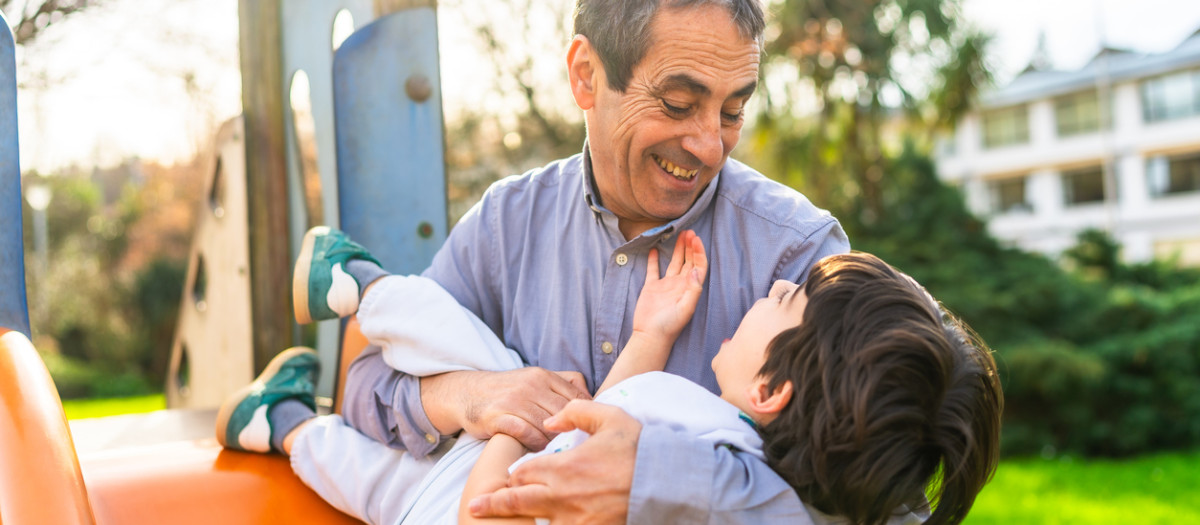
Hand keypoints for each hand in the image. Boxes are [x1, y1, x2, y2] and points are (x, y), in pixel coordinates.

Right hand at [421, 368, 589, 450]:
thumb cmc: (508, 391)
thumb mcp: (535, 379)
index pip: (577, 397)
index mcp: (543, 376)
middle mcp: (530, 385)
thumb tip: (592, 399)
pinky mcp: (499, 417)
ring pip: (547, 425)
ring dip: (554, 441)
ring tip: (558, 452)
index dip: (586, 417)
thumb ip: (563, 384)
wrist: (467, 393)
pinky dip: (536, 444)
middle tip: (577, 447)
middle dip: (572, 432)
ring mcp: (514, 400)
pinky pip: (526, 433)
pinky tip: (538, 451)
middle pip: (564, 413)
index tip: (588, 432)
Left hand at [467, 400, 640, 523]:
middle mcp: (562, 497)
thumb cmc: (638, 448)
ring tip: (504, 520)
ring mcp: (574, 520)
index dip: (513, 475)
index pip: (522, 473)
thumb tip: (550, 422)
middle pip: (517, 502)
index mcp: (563, 468)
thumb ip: (575, 412)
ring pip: (536, 522)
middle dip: (495, 504)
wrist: (667, 483)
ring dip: (523, 518)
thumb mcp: (609, 417)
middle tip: (475, 507)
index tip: (506, 478)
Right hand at [632, 230, 706, 345]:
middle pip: (688, 261)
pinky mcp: (651, 287)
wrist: (650, 336)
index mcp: (690, 289)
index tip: (696, 239)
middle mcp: (680, 285)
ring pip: (674, 262)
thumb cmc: (670, 326)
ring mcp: (666, 285)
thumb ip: (693, 290)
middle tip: (689, 231)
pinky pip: (654, 270)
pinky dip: (654, 259)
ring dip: (678, 249)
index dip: (698, 252)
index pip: (698, 266)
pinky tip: (654, 249)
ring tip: (680, 234)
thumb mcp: (685, 309)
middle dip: (690, 246)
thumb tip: (695, 270)